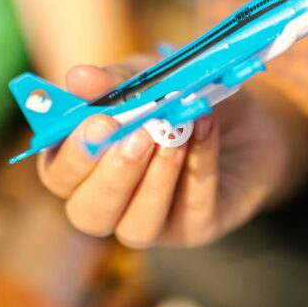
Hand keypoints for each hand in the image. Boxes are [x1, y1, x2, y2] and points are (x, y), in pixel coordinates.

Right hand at [36, 60, 307, 247]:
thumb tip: (78, 77)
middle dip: (112, 176)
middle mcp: (112, 202)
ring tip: (176, 132)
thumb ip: (115, 81)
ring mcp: (153, 222)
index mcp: (85, 165)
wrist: (248, 117)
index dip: (73, 155)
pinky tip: (205, 128)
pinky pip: (191, 211)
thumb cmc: (181, 97)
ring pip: (137, 225)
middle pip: (89, 213)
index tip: (100, 122)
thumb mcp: (149, 77)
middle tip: (138, 135)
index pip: (58, 175)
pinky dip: (198, 167)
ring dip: (156, 178)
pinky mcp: (195, 229)